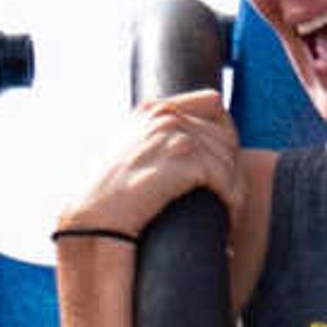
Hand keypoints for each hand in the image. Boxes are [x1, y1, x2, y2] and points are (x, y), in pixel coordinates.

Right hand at [59, 92, 241, 237]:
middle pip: (226, 134)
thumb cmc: (108, 200)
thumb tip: (187, 148)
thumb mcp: (127, 155)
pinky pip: (226, 178)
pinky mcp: (183, 158)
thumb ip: (154, 140)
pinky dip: (232, 202)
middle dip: (231, 168)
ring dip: (233, 189)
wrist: (93, 222)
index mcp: (151, 109)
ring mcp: (174, 133)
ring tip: (229, 212)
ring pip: (229, 158)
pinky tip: (227, 218)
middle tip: (229, 197)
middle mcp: (164, 115)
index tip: (223, 165)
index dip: (223, 135)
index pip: (212, 104)